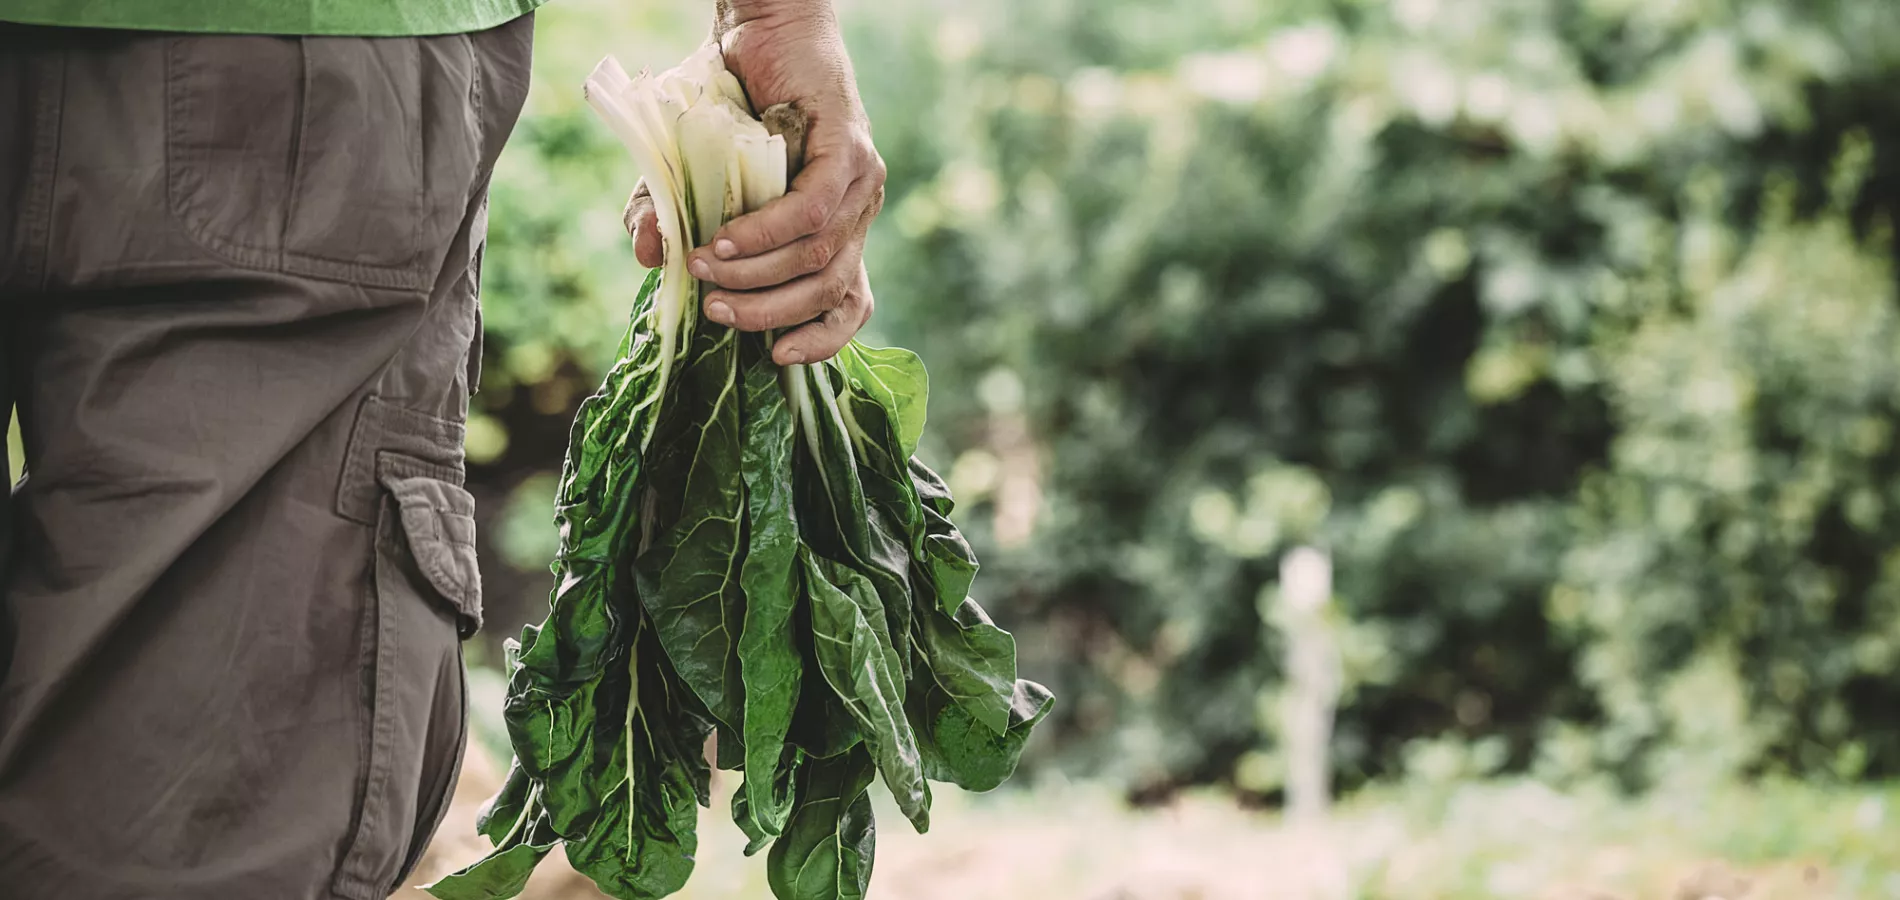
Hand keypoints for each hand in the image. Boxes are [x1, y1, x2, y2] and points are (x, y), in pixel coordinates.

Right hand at [625, 0, 883, 364]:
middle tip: (714, 312)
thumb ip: (668, 214)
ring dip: (761, 274)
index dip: (824, 340)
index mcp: (835, 228)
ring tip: (706, 270)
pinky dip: (769, 232)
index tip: (777, 360)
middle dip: (769, 313)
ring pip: (821, 255)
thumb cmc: (726, 96)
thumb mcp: (688, 168)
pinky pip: (815, 209)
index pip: (849, 303)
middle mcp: (857, 210)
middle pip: (830, 290)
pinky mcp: (851, 148)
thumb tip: (646, 257)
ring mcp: (861, 181)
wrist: (758, 23)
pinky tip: (728, 240)